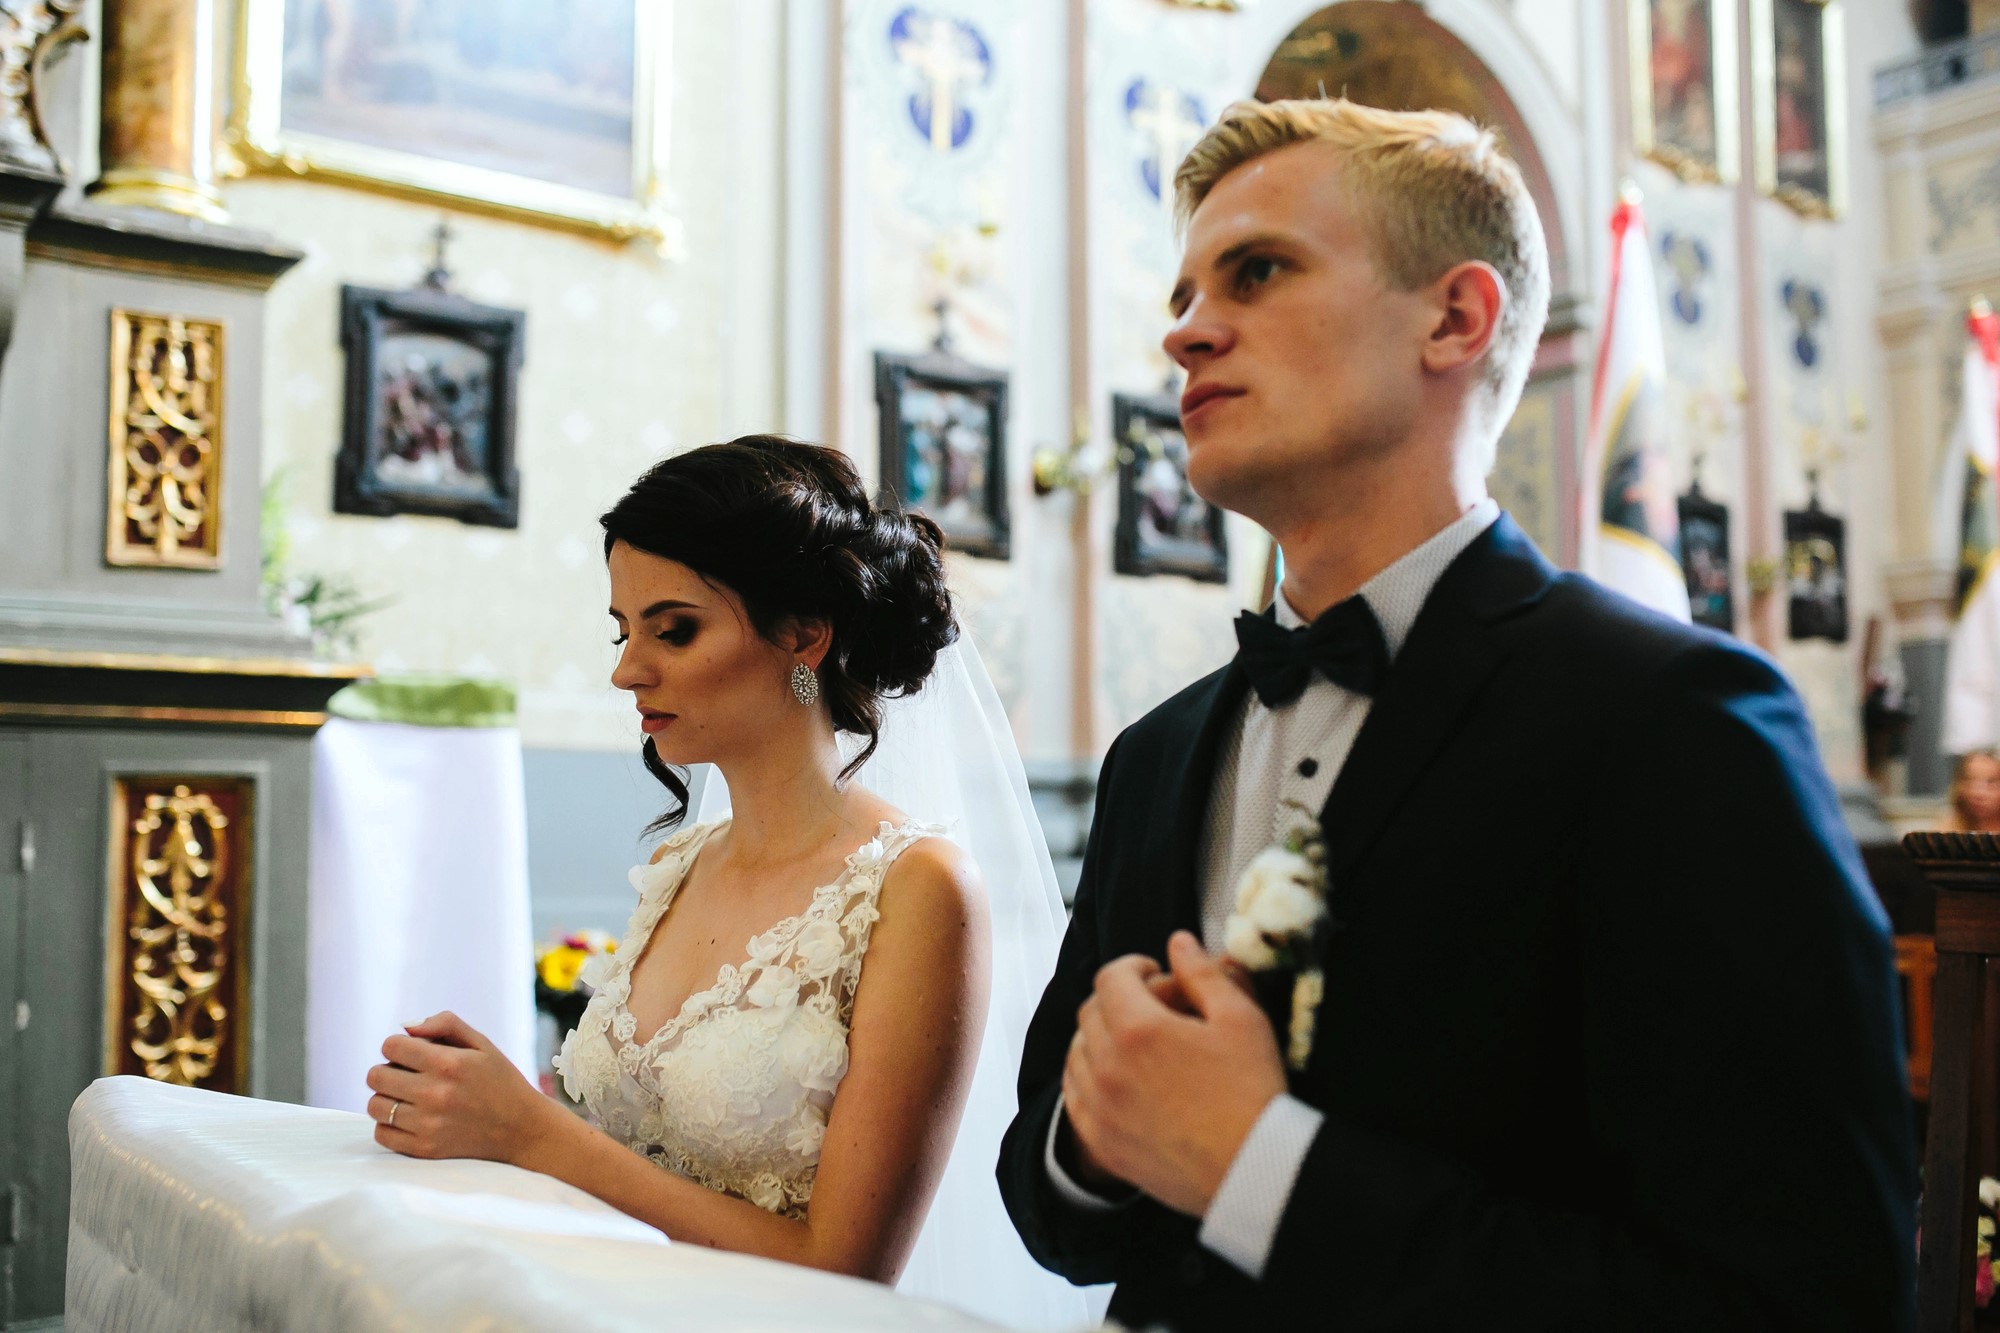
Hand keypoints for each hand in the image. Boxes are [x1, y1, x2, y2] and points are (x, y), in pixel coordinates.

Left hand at [365, 1011, 554, 1165]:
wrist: (522, 1129)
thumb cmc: (500, 1081)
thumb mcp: (482, 1043)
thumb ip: (446, 1024)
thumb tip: (405, 1027)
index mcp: (449, 1064)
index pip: (391, 1046)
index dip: (398, 1046)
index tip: (412, 1053)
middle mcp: (435, 1094)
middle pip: (376, 1076)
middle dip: (388, 1070)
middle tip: (407, 1075)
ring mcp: (428, 1125)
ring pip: (375, 1105)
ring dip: (387, 1098)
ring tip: (408, 1098)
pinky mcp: (424, 1149)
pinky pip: (382, 1134)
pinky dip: (389, 1125)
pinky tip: (410, 1118)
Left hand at [1062, 931, 1286, 1215]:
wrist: (1254, 1168)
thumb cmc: (1253, 1090)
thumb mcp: (1241, 1019)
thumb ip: (1204, 973)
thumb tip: (1178, 941)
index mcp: (1138, 1028)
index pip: (1111, 977)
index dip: (1133, 966)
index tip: (1154, 973)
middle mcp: (1107, 1065)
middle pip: (1090, 1012)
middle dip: (1117, 999)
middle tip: (1151, 1007)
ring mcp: (1099, 1107)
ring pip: (1077, 1053)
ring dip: (1099, 1037)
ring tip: (1134, 1043)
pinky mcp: (1102, 1142)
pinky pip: (1075, 1097)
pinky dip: (1088, 1078)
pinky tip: (1115, 1079)